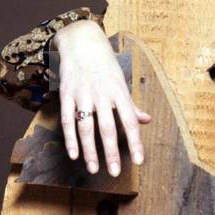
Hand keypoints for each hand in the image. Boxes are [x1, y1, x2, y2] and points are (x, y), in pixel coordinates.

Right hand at [50, 20, 150, 175]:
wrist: (82, 41)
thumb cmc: (105, 65)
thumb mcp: (121, 82)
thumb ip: (131, 104)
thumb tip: (147, 120)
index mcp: (119, 92)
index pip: (130, 121)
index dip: (136, 142)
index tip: (139, 161)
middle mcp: (102, 94)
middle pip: (108, 128)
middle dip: (111, 152)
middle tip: (114, 172)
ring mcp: (83, 94)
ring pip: (86, 127)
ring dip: (90, 151)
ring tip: (93, 169)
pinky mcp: (67, 94)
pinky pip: (67, 120)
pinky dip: (70, 139)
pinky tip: (74, 155)